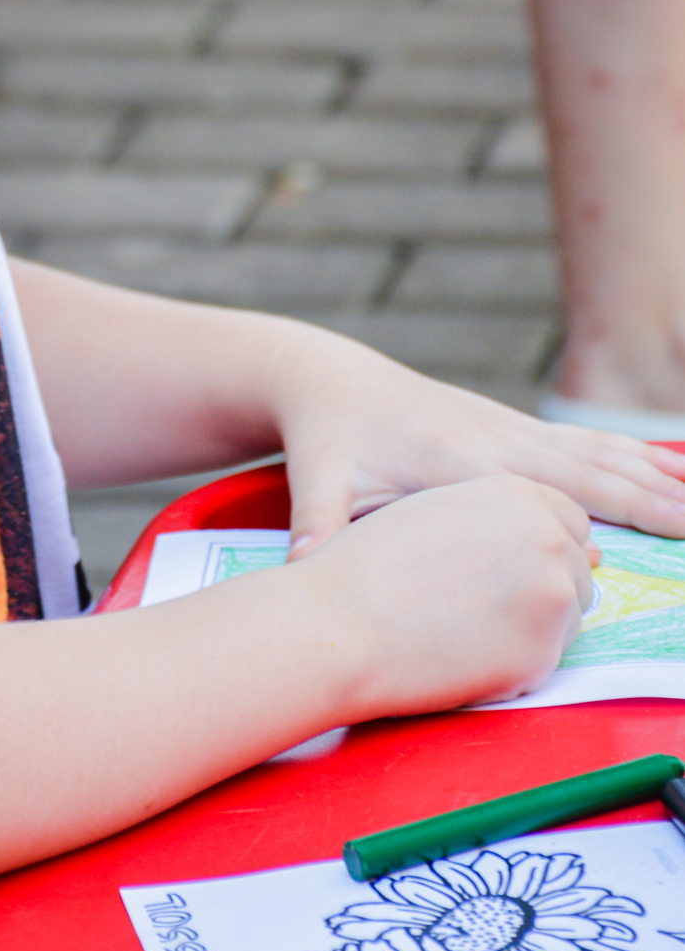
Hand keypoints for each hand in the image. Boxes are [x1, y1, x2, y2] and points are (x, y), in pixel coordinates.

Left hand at [271, 332, 684, 555]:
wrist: (326, 378)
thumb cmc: (326, 437)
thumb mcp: (318, 479)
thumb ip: (317, 526)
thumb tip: (303, 573)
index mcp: (460, 457)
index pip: (550, 489)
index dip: (611, 511)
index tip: (669, 529)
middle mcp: (495, 437)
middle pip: (592, 469)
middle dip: (655, 498)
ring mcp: (507, 428)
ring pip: (597, 452)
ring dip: (656, 475)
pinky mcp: (509, 426)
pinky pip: (582, 442)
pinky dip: (630, 455)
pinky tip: (669, 468)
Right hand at [301, 475, 596, 715]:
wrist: (337, 623)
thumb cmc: (367, 565)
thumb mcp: (436, 512)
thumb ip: (491, 521)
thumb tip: (531, 547)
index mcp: (517, 492)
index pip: (569, 521)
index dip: (539, 548)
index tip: (509, 567)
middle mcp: (547, 535)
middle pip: (576, 569)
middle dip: (541, 588)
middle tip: (477, 604)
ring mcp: (552, 593)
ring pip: (567, 618)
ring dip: (531, 627)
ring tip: (463, 628)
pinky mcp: (544, 652)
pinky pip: (545, 663)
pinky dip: (513, 667)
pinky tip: (462, 657)